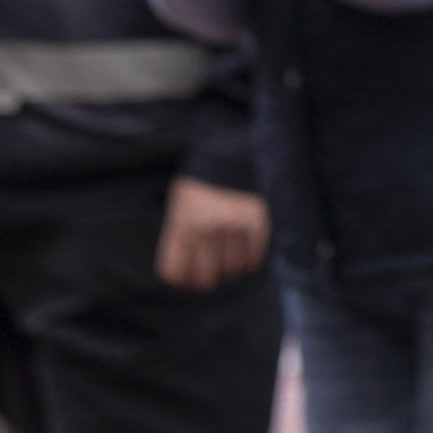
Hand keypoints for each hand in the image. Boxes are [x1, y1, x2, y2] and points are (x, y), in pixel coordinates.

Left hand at [157, 177, 271, 290]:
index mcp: (181, 225)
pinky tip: (246, 252)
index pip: (175, 273)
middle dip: (209, 277)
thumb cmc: (201, 185)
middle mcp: (205, 229)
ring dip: (232, 267)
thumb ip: (179, 242)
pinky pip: (254, 259)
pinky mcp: (256, 221)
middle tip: (213, 269)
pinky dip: (250, 261)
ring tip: (231, 254)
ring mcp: (232, 226)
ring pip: (233, 270)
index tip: (189, 279)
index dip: (182, 281)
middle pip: (206, 279)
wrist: (229, 151)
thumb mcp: (180, 208)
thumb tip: (183, 281)